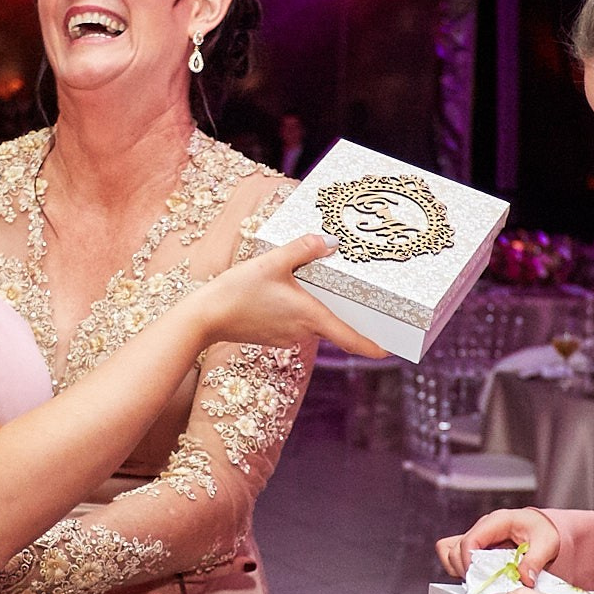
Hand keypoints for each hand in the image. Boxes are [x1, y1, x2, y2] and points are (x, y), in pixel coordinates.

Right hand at [195, 236, 385, 357]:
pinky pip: (295, 322)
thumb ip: (303, 248)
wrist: (204, 317)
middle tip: (358, 295)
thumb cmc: (237, 291)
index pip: (350, 339)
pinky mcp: (272, 335)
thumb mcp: (272, 261)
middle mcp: (302, 332)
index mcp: (310, 316)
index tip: (389, 352)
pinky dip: (298, 309)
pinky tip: (286, 291)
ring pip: (312, 321)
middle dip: (344, 312)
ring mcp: (287, 337)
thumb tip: (330, 241)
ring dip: (316, 306)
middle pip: (332, 324)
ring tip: (312, 282)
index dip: (372, 347)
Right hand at [436, 507, 560, 582]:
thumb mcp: (546, 544)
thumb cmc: (544, 531)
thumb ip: (535, 561)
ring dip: (459, 569)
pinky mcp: (475, 546)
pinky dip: (459, 569)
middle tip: (484, 584)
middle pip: (455, 549)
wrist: (544, 529)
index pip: (470, 540)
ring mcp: (476, 536)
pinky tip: (478, 577)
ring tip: (479, 581)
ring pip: (450, 552)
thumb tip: (525, 578)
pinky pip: (454, 555)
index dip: (469, 562)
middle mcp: (482, 527)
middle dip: (465, 570)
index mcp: (497, 521)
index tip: (479, 580)